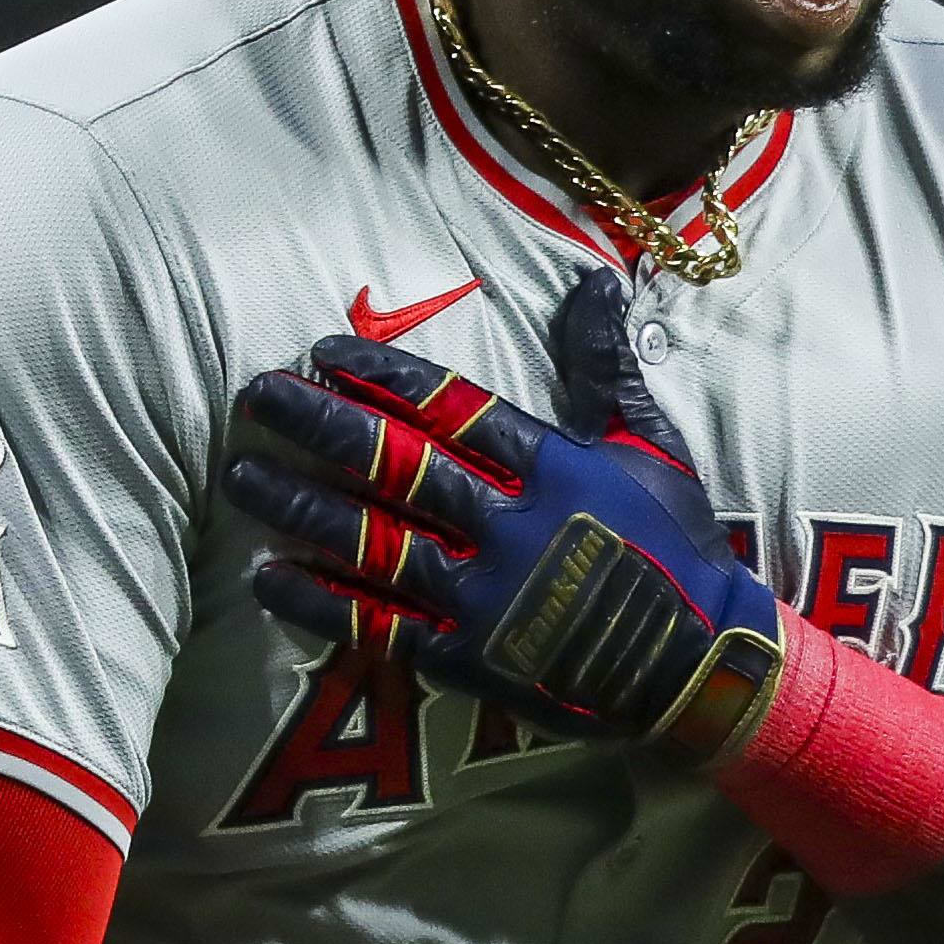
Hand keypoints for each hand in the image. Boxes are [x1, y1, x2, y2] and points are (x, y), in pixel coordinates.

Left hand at [226, 277, 784, 758]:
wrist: (701, 664)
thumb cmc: (677, 545)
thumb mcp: (650, 445)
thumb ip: (603, 365)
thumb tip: (593, 279)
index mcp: (551, 465)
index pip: (449, 406)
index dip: (380, 376)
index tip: (323, 353)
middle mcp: (508, 524)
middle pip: (393, 465)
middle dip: (318, 426)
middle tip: (256, 396)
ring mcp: (483, 596)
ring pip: (370, 541)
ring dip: (299, 506)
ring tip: (241, 476)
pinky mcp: (467, 658)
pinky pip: (378, 624)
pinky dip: (320, 600)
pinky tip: (270, 573)